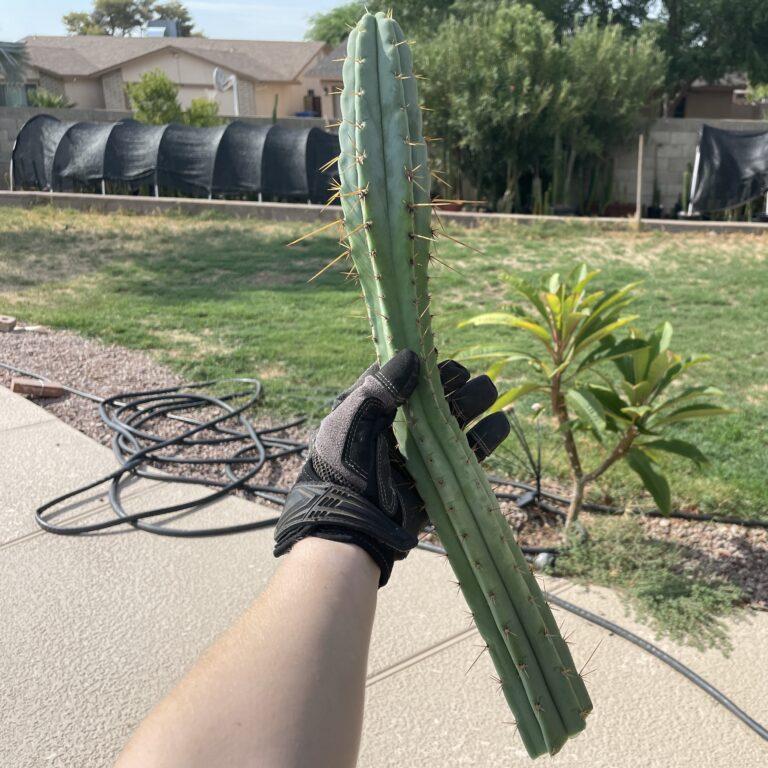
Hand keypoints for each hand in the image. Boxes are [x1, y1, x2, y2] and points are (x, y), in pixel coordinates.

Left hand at [274, 350, 509, 585]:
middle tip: (468, 378)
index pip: (401, 379)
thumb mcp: (355, 418)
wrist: (352, 525)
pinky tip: (499, 422)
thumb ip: (383, 386)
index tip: (439, 357)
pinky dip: (486, 438)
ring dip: (473, 404)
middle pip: (433, 399)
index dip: (422, 366)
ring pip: (453, 423)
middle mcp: (397, 429)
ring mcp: (419, 454)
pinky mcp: (438, 478)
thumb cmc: (344, 466)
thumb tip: (413, 356)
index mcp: (371, 411)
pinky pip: (467, 454)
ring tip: (488, 393)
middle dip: (454, 384)